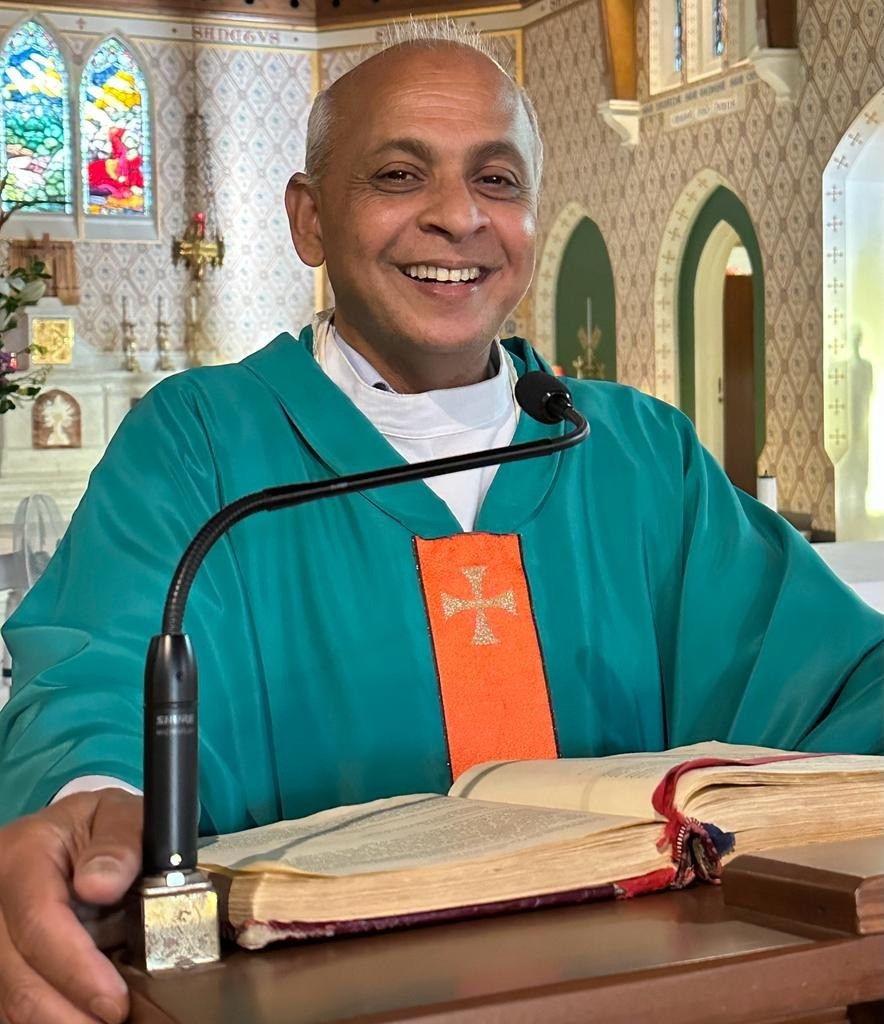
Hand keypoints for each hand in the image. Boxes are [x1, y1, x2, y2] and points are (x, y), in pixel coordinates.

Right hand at [0, 789, 141, 1023]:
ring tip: (102, 1021)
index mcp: (20, 855)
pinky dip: (48, 1018)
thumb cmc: (102, 826)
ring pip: (9, 1000)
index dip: (76, 969)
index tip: (115, 1003)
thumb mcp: (121, 815)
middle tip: (115, 1022)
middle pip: (16, 976)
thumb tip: (101, 885)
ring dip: (58, 1021)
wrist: (77, 834)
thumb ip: (119, 843)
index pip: (38, 922)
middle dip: (67, 1013)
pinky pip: (11, 1004)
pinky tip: (81, 1017)